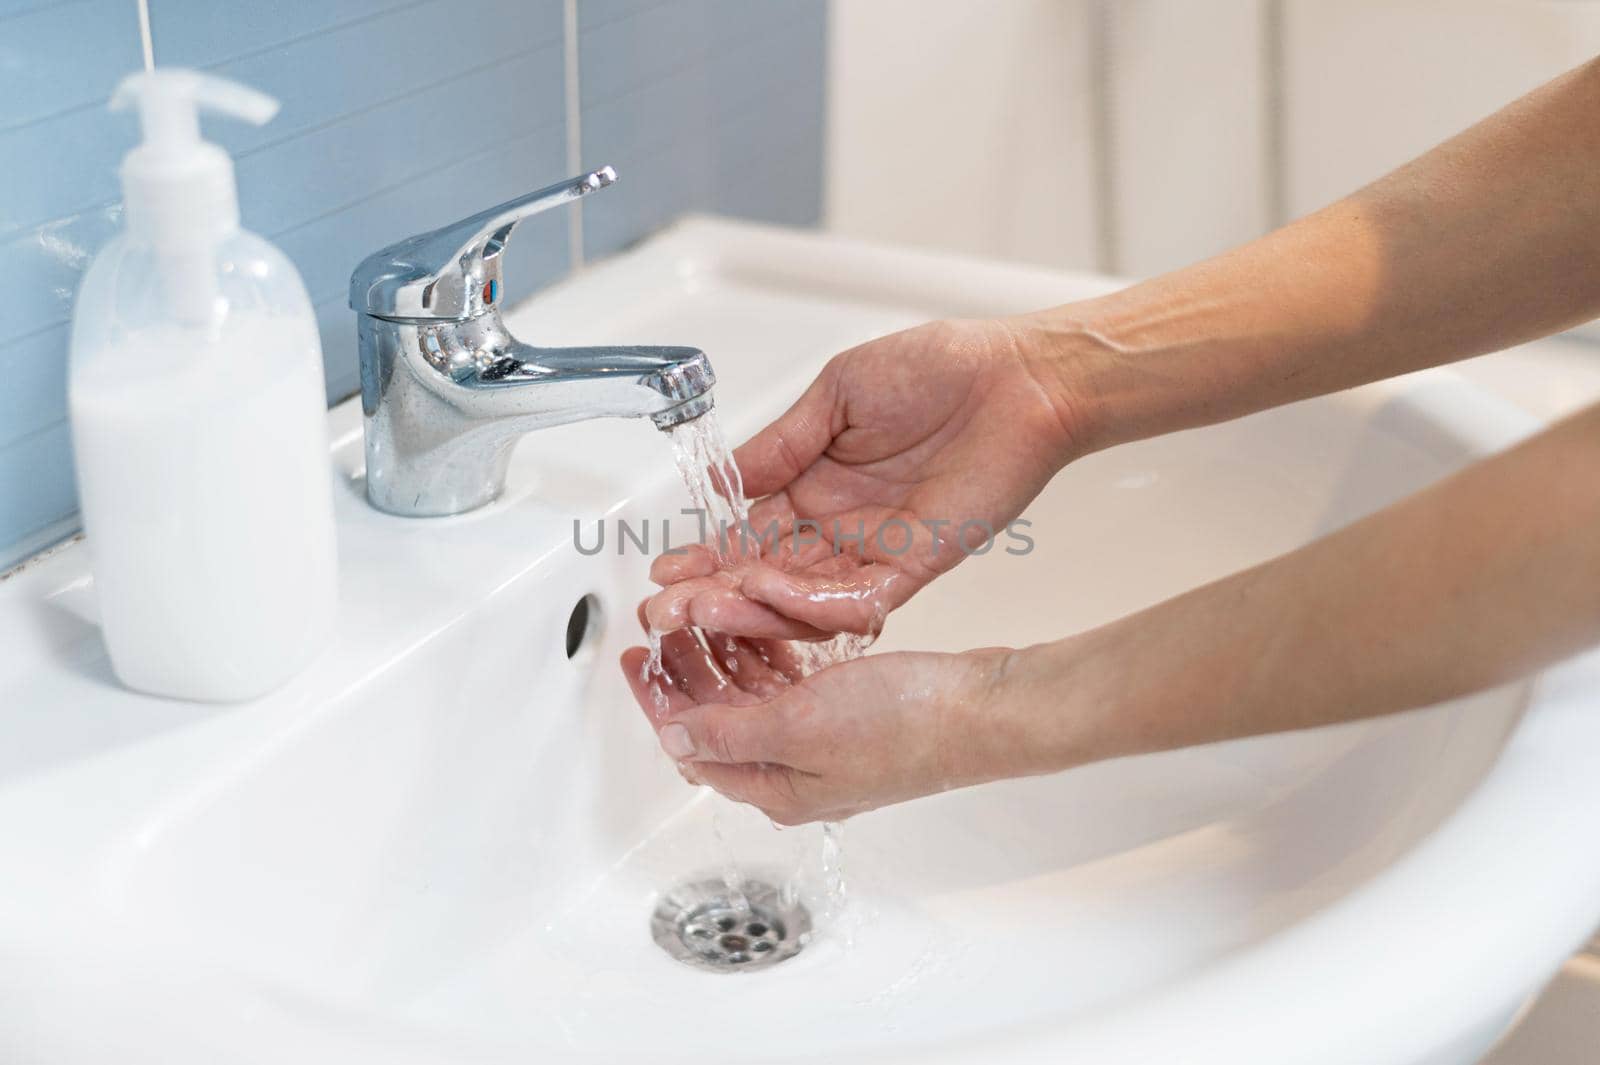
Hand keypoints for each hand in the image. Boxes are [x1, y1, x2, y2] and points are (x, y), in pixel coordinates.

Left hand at [621, 628, 1014, 823]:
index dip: (657, 699)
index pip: (693, 744)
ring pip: (750, 696)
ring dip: (721, 656)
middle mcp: (794, 769)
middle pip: (717, 718)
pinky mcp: (848, 711)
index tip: (635, 657)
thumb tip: (675, 740)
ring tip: (700, 614)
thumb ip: (730, 732)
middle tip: (662, 623)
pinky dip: (764, 652)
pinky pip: (787, 682)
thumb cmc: (905, 726)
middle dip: (685, 670)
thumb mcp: (799, 726)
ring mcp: (822, 740)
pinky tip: (756, 625)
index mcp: (776, 786)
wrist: (980, 710)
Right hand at [645, 317, 1086, 639]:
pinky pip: (857, 599)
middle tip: (667, 609)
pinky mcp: (915, 565)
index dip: (707, 554)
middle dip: (714, 594)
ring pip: (802, 597)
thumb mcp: (837, 394)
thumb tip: (728, 481)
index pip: (749, 533)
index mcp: (816, 482)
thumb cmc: (940, 369)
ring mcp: (875, 550)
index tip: (666, 570)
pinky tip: (773, 598)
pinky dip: (815, 604)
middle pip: (765, 574)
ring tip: (704, 610)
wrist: (1017, 379)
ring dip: (751, 606)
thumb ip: (782, 443)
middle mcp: (840, 524)